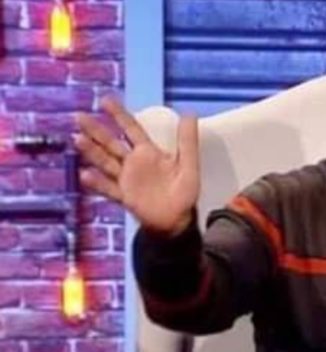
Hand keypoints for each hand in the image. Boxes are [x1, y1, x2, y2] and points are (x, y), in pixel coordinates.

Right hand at [74, 97, 199, 236]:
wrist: (176, 220)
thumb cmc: (184, 192)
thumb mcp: (189, 165)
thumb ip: (188, 141)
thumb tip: (189, 113)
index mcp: (148, 152)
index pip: (131, 128)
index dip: (119, 114)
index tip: (104, 99)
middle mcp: (133, 163)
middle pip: (111, 142)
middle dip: (96, 130)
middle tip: (79, 116)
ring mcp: (126, 179)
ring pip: (105, 162)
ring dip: (92, 151)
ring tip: (78, 139)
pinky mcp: (123, 196)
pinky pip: (108, 188)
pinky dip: (97, 182)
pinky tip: (85, 175)